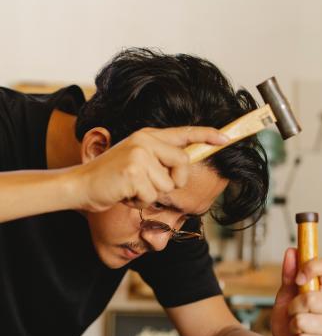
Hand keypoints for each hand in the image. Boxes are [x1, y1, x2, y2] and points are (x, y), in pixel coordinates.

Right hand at [73, 126, 227, 211]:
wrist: (82, 184)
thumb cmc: (112, 178)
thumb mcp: (136, 160)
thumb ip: (159, 159)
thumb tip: (183, 167)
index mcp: (148, 136)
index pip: (184, 132)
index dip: (207, 135)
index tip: (226, 138)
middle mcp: (145, 141)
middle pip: (183, 164)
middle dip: (175, 181)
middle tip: (154, 185)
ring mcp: (139, 155)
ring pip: (168, 185)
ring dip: (152, 195)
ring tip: (132, 188)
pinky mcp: (133, 172)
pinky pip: (152, 197)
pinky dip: (140, 203)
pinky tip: (125, 194)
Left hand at [271, 248, 321, 335]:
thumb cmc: (288, 325)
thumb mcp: (284, 298)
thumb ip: (288, 277)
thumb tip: (291, 251)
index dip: (311, 267)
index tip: (297, 279)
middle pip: (313, 297)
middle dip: (293, 307)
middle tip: (292, 315)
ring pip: (305, 320)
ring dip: (293, 327)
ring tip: (297, 332)